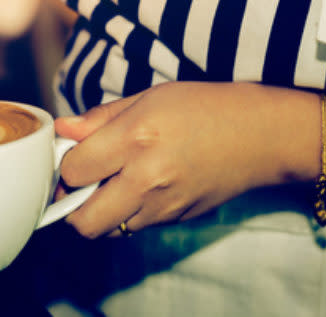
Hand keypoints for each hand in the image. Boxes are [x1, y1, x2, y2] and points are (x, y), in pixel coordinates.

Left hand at [55, 82, 320, 237]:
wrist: (261, 135)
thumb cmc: (205, 106)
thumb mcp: (149, 97)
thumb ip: (100, 118)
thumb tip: (64, 130)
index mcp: (136, 137)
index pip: (74, 170)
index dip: (65, 164)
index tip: (72, 154)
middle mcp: (147, 178)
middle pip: (83, 220)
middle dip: (70, 204)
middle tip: (79, 183)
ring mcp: (164, 205)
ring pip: (107, 230)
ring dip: (97, 212)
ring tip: (108, 184)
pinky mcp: (177, 220)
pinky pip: (135, 226)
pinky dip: (125, 213)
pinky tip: (137, 188)